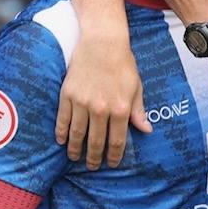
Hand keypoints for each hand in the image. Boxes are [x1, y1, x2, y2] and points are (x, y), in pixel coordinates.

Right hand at [55, 30, 150, 169]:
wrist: (102, 42)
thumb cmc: (123, 64)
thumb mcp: (136, 87)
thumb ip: (138, 111)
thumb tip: (146, 130)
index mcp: (120, 109)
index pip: (117, 141)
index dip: (114, 155)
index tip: (112, 163)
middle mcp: (101, 109)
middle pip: (95, 141)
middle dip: (94, 157)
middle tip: (92, 166)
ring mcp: (82, 102)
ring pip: (76, 133)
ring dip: (75, 148)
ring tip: (75, 157)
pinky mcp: (67, 94)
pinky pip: (62, 119)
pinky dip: (61, 132)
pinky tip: (61, 141)